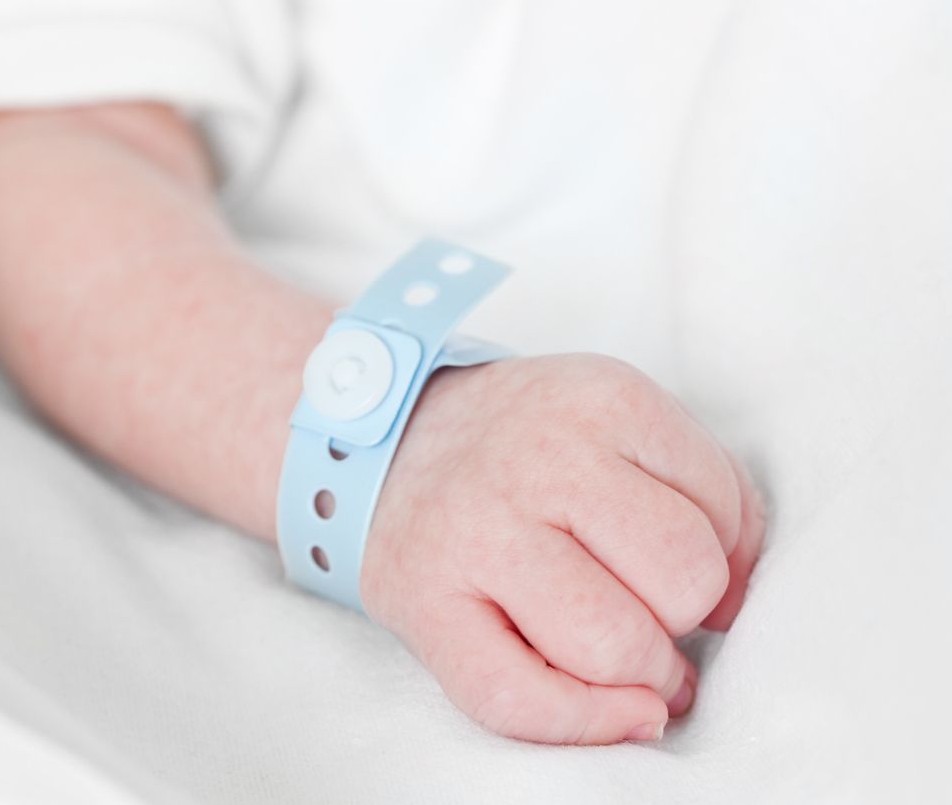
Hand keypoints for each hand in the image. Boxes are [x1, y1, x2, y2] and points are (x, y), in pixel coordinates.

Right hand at [360, 354, 764, 743]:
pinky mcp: (424, 603)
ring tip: (630, 655)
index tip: (673, 559)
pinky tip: (622, 713)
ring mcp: (477, 534)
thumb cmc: (525, 446)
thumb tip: (735, 601)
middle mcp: (539, 460)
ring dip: (645, 672)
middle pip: (681, 580)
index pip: (721, 512)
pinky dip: (588, 724)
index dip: (721, 555)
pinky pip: (521, 701)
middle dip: (682, 612)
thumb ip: (705, 489)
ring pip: (615, 644)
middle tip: (649, 607)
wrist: (389, 443)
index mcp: (602, 401)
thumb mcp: (619, 420)